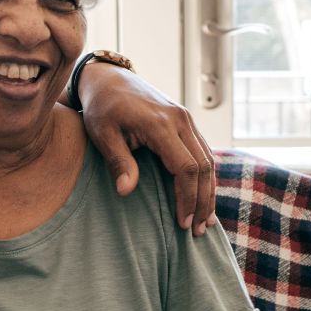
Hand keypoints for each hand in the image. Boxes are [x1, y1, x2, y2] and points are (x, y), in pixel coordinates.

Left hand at [75, 60, 216, 235]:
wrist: (109, 79)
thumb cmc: (102, 108)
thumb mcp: (102, 134)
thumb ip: (118, 161)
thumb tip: (125, 191)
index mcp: (160, 124)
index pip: (186, 168)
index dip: (187, 198)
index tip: (183, 223)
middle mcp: (180, 120)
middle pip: (203, 167)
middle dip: (202, 201)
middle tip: (197, 231)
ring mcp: (186, 119)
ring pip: (208, 160)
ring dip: (208, 192)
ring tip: (205, 221)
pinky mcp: (186, 122)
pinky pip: (204, 152)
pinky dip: (206, 177)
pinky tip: (204, 197)